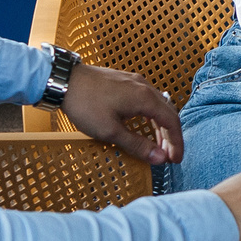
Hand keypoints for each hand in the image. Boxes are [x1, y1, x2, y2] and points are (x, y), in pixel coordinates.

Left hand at [58, 62, 183, 165]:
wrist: (64, 80)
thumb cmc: (85, 104)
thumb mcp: (110, 131)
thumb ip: (137, 145)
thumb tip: (159, 157)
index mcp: (145, 98)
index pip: (172, 122)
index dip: (176, 142)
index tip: (175, 159)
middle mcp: (144, 87)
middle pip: (167, 113)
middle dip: (170, 136)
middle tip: (168, 156)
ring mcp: (134, 82)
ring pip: (157, 105)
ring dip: (160, 126)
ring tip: (156, 144)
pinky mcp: (124, 82)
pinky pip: (146, 99)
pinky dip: (150, 116)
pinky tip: (143, 125)